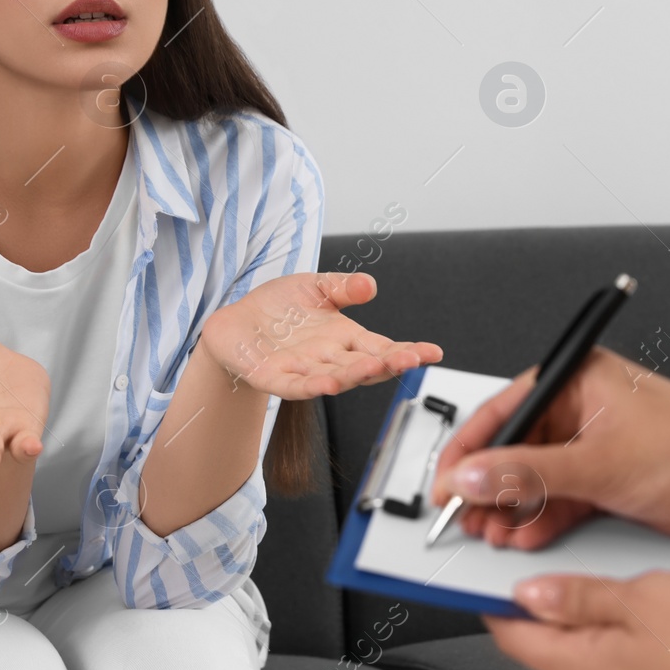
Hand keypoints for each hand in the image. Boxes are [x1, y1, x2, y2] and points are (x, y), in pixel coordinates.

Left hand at [199, 271, 442, 399]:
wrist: (236, 322)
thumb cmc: (279, 307)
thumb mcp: (316, 286)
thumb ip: (343, 287)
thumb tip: (370, 284)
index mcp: (345, 338)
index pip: (383, 347)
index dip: (407, 351)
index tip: (433, 352)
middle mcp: (330, 358)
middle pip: (365, 365)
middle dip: (388, 363)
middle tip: (410, 359)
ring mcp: (304, 370)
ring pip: (335, 376)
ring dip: (354, 374)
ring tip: (374, 367)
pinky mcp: (275, 377)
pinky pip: (296, 385)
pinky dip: (312, 385)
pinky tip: (328, 384)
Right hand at [429, 346, 669, 549]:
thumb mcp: (600, 464)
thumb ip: (528, 473)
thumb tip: (473, 474)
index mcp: (580, 378)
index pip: (504, 411)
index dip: (468, 450)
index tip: (445, 484)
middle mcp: (584, 407)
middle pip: (515, 447)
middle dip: (488, 485)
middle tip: (465, 517)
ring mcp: (596, 445)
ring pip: (535, 477)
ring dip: (512, 508)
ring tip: (493, 533)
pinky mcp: (609, 478)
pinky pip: (559, 497)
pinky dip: (541, 519)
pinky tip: (525, 537)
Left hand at [485, 570, 669, 669]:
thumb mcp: (644, 597)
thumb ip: (580, 595)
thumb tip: (529, 591)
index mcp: (584, 666)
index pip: (509, 631)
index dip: (491, 590)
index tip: (488, 554)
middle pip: (541, 639)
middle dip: (528, 596)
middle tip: (534, 547)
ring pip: (580, 643)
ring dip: (571, 605)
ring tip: (584, 562)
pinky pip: (617, 652)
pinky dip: (608, 620)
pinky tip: (630, 592)